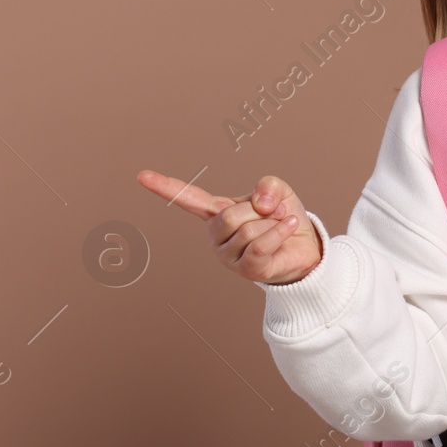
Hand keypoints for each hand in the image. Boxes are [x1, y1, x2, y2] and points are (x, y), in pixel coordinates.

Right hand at [135, 169, 322, 284]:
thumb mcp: (278, 191)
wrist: (305, 247)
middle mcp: (217, 235)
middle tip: (274, 213)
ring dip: (273, 223)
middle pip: (230, 216)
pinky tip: (288, 227)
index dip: (165, 186)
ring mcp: (228, 256)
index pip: (188, 198)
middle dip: (259, 210)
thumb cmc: (285, 217)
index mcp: (217, 212)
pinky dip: (279, 233)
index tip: (141, 175)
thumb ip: (268, 186)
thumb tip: (259, 203)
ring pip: (248, 230)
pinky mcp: (246, 270)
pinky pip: (259, 247)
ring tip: (280, 225)